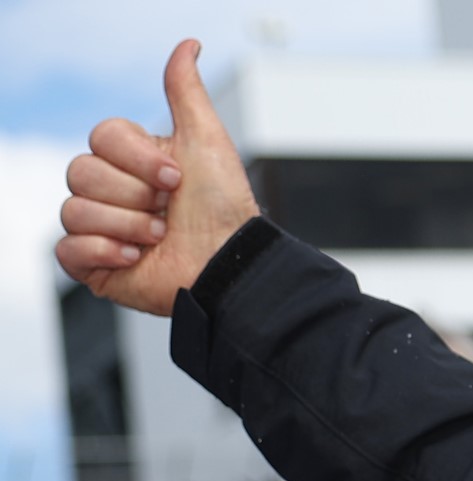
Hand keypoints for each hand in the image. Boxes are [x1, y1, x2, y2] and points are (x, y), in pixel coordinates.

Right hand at [57, 39, 260, 315]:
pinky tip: (137, 257)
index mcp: (132, 160)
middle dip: (134, 194)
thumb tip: (188, 46)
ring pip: (74, 209)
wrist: (229, 266)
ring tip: (160, 237)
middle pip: (81, 172)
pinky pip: (67, 249)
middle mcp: (112, 191)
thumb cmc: (224, 208)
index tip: (177, 178)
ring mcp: (99, 228)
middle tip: (169, 211)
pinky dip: (105, 252)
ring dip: (127, 225)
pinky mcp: (92, 264)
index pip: (101, 137)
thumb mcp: (206, 140)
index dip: (137, 158)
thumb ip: (186, 92)